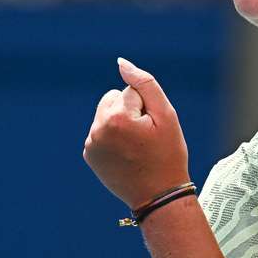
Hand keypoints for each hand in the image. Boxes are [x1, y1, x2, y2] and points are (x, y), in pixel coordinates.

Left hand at [83, 57, 190, 210]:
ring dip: (121, 123)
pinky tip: (126, 154)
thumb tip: (121, 62)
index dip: (147, 108)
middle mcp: (97, 129)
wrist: (159, 195)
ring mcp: (91, 144)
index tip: (153, 130)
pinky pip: (101, 131)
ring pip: (107, 114)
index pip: (131, 91)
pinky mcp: (89, 154)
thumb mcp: (166, 115)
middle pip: (114, 99)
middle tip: (145, 137)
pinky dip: (113, 138)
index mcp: (116, 118)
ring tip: (136, 146)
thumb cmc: (167, 154)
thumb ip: (144, 83)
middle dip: (130, 111)